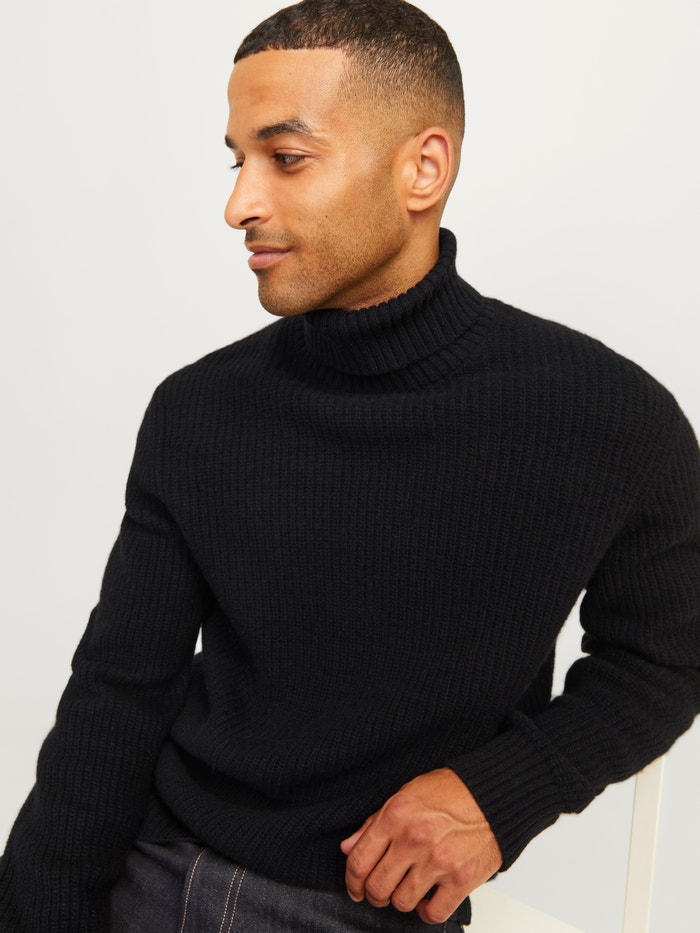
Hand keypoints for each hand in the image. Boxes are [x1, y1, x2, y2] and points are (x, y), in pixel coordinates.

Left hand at [340, 768, 501, 924]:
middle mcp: (413, 839)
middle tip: (380, 892)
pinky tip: (429, 898)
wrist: (494, 793)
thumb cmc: (452, 790)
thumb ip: (374, 822)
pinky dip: (427, 912)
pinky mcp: (461, 879)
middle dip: (373, 895)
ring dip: (401, 900)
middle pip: (377, 887)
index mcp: (395, 816)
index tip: (355, 887)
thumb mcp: (406, 794)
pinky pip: (434, 913)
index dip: (352, 881)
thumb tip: (348, 847)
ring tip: (407, 889)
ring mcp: (438, 861)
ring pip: (402, 902)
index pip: (359, 861)